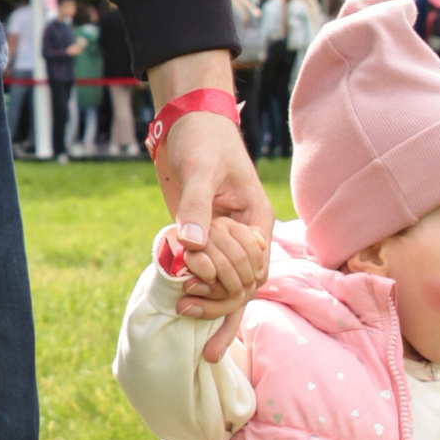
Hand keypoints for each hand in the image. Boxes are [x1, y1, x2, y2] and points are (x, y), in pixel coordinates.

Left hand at [149, 69, 271, 320]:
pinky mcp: (203, 240)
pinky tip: (183, 307)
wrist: (186, 124)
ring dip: (212, 305)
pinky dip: (201, 293)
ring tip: (186, 315)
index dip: (229, 281)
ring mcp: (224, 241)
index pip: (255, 267)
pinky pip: (208, 276)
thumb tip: (192, 243)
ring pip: (229, 288)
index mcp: (256, 219)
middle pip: (244, 285)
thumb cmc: (202, 139)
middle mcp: (245, 236)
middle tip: (185, 306)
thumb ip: (197, 205)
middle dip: (219, 299)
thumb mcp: (200, 169)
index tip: (196, 275)